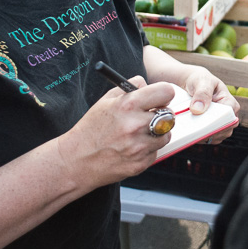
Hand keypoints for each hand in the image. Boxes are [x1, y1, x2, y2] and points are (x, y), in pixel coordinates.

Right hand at [56, 76, 174, 187]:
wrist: (77, 161)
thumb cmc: (91, 129)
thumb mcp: (106, 100)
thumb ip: (130, 88)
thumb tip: (148, 85)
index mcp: (128, 105)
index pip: (165, 92)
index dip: (163, 94)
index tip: (159, 98)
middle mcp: (136, 125)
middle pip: (169, 115)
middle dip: (161, 114)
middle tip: (150, 116)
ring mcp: (139, 147)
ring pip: (166, 135)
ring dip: (157, 133)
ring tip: (138, 134)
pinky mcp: (141, 163)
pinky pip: (156, 151)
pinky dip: (148, 149)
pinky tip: (131, 148)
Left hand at [181, 66, 239, 144]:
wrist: (191, 84)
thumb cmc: (200, 80)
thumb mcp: (201, 81)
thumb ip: (202, 93)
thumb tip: (198, 109)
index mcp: (229, 102)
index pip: (229, 117)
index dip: (218, 121)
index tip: (205, 123)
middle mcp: (227, 115)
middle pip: (225, 130)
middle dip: (211, 131)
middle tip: (196, 129)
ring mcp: (220, 124)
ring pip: (217, 137)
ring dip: (205, 136)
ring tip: (192, 131)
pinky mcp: (211, 130)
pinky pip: (208, 139)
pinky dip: (200, 138)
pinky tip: (191, 133)